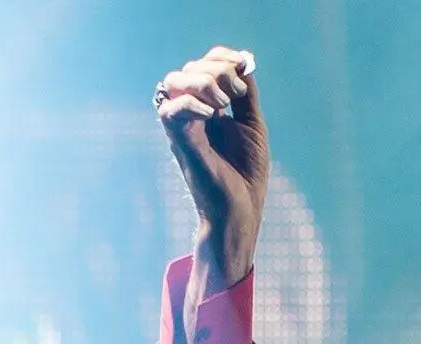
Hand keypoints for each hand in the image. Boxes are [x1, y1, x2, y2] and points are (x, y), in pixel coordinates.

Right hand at [156, 47, 268, 303]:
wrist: (240, 210)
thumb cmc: (246, 173)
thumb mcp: (251, 125)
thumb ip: (246, 94)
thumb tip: (242, 63)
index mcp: (208, 107)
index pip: (203, 64)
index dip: (221, 57)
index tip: (243, 65)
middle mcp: (191, 113)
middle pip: (188, 68)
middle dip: (216, 71)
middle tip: (238, 96)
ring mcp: (182, 127)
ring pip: (172, 82)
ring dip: (202, 83)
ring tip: (225, 104)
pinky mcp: (178, 142)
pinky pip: (168, 109)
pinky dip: (191, 103)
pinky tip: (214, 115)